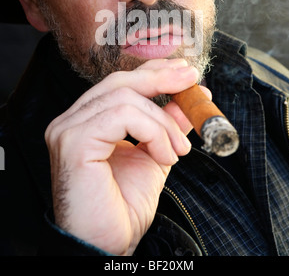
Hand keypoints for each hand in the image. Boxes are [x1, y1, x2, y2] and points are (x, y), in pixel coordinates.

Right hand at [44, 58, 201, 254]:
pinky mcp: (74, 141)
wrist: (107, 245)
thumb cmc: (123, 207)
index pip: (119, 83)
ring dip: (162, 122)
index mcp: (86, 121)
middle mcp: (72, 120)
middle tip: (191, 83)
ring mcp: (68, 129)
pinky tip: (163, 155)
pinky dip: (153, 131)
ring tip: (178, 149)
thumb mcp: (154, 155)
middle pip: (120, 82)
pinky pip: (123, 116)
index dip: (153, 72)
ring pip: (125, 98)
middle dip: (161, 79)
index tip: (185, 72)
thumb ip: (166, 126)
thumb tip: (186, 101)